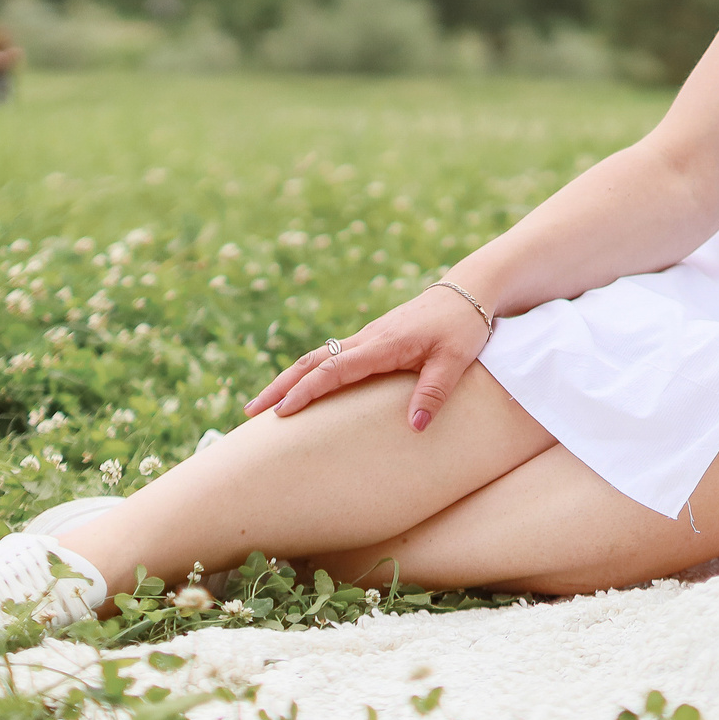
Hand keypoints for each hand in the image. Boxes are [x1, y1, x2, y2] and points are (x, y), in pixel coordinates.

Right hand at [245, 285, 494, 431]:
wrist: (467, 292)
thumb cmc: (462, 327)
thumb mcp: (455, 361)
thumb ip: (435, 392)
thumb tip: (415, 427)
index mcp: (383, 345)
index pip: (334, 369)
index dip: (306, 391)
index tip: (281, 412)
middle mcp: (367, 339)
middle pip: (312, 361)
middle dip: (280, 386)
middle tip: (251, 412)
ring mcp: (367, 337)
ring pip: (318, 357)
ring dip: (289, 378)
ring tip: (264, 405)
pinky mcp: (372, 339)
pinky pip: (332, 356)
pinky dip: (309, 372)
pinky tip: (300, 387)